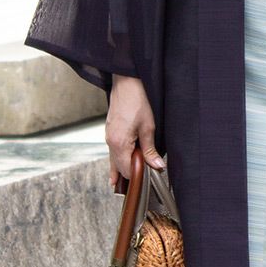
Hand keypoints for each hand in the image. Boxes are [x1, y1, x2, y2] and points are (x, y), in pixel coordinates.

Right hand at [106, 73, 165, 190]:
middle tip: (144, 180)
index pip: (127, 170)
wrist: (126, 83)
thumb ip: (150, 149)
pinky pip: (112, 152)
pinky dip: (116, 161)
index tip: (150, 178)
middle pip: (119, 168)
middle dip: (130, 174)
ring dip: (123, 168)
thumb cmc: (137, 101)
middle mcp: (110, 142)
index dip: (138, 176)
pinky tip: (118, 169)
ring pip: (114, 160)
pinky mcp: (110, 131)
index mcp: (119, 144)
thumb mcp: (148, 127)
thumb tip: (157, 166)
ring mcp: (108, 137)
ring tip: (128, 183)